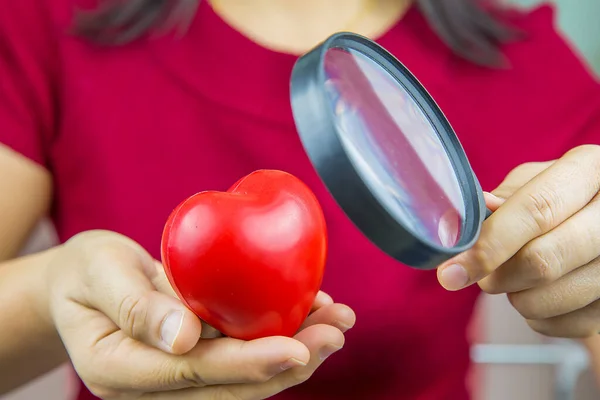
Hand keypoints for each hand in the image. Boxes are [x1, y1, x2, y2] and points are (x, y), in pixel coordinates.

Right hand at [45, 230, 354, 398]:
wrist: (81, 285)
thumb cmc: (86, 273)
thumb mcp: (98, 274)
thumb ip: (134, 305)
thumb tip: (184, 337)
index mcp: (120, 369)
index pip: (193, 373)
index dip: (248, 363)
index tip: (296, 349)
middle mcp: (153, 387)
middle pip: (231, 385)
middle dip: (290, 361)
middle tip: (336, 332)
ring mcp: (178, 379)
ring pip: (246, 377)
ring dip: (297, 352)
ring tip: (338, 323)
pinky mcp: (198, 361)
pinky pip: (244, 357)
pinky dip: (282, 337)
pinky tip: (313, 315)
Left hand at [436, 145, 599, 337]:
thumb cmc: (559, 196)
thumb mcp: (533, 182)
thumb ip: (499, 202)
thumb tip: (459, 228)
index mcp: (589, 169)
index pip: (535, 210)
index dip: (488, 245)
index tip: (451, 270)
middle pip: (542, 260)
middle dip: (496, 276)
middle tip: (482, 275)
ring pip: (551, 298)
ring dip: (517, 297)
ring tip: (517, 276)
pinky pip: (568, 324)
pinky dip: (541, 316)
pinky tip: (543, 292)